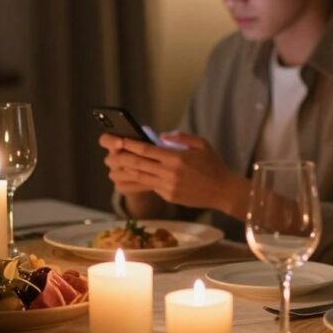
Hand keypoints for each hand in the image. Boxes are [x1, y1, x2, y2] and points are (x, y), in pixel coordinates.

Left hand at [99, 132, 245, 216]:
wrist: (223, 191)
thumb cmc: (214, 165)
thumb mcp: (202, 144)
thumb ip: (181, 138)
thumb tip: (161, 136)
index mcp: (176, 157)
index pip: (146, 149)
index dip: (130, 144)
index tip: (119, 139)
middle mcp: (169, 172)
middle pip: (137, 164)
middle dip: (121, 158)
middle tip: (109, 154)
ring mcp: (167, 186)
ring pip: (139, 177)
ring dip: (124, 171)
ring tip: (113, 166)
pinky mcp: (168, 196)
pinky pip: (149, 186)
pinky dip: (137, 181)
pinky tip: (129, 177)